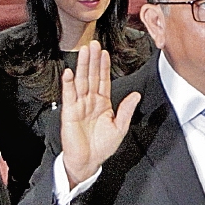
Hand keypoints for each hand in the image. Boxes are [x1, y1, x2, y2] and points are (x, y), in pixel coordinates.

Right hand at [60, 40, 139, 186]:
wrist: (88, 161)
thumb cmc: (102, 146)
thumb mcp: (120, 127)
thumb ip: (126, 110)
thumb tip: (136, 95)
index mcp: (102, 104)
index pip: (103, 80)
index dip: (104, 66)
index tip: (105, 52)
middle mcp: (90, 101)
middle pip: (91, 76)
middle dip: (93, 60)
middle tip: (93, 43)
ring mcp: (79, 105)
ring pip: (81, 81)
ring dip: (82, 66)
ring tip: (83, 51)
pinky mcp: (70, 112)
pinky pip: (69, 95)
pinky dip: (68, 84)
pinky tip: (70, 72)